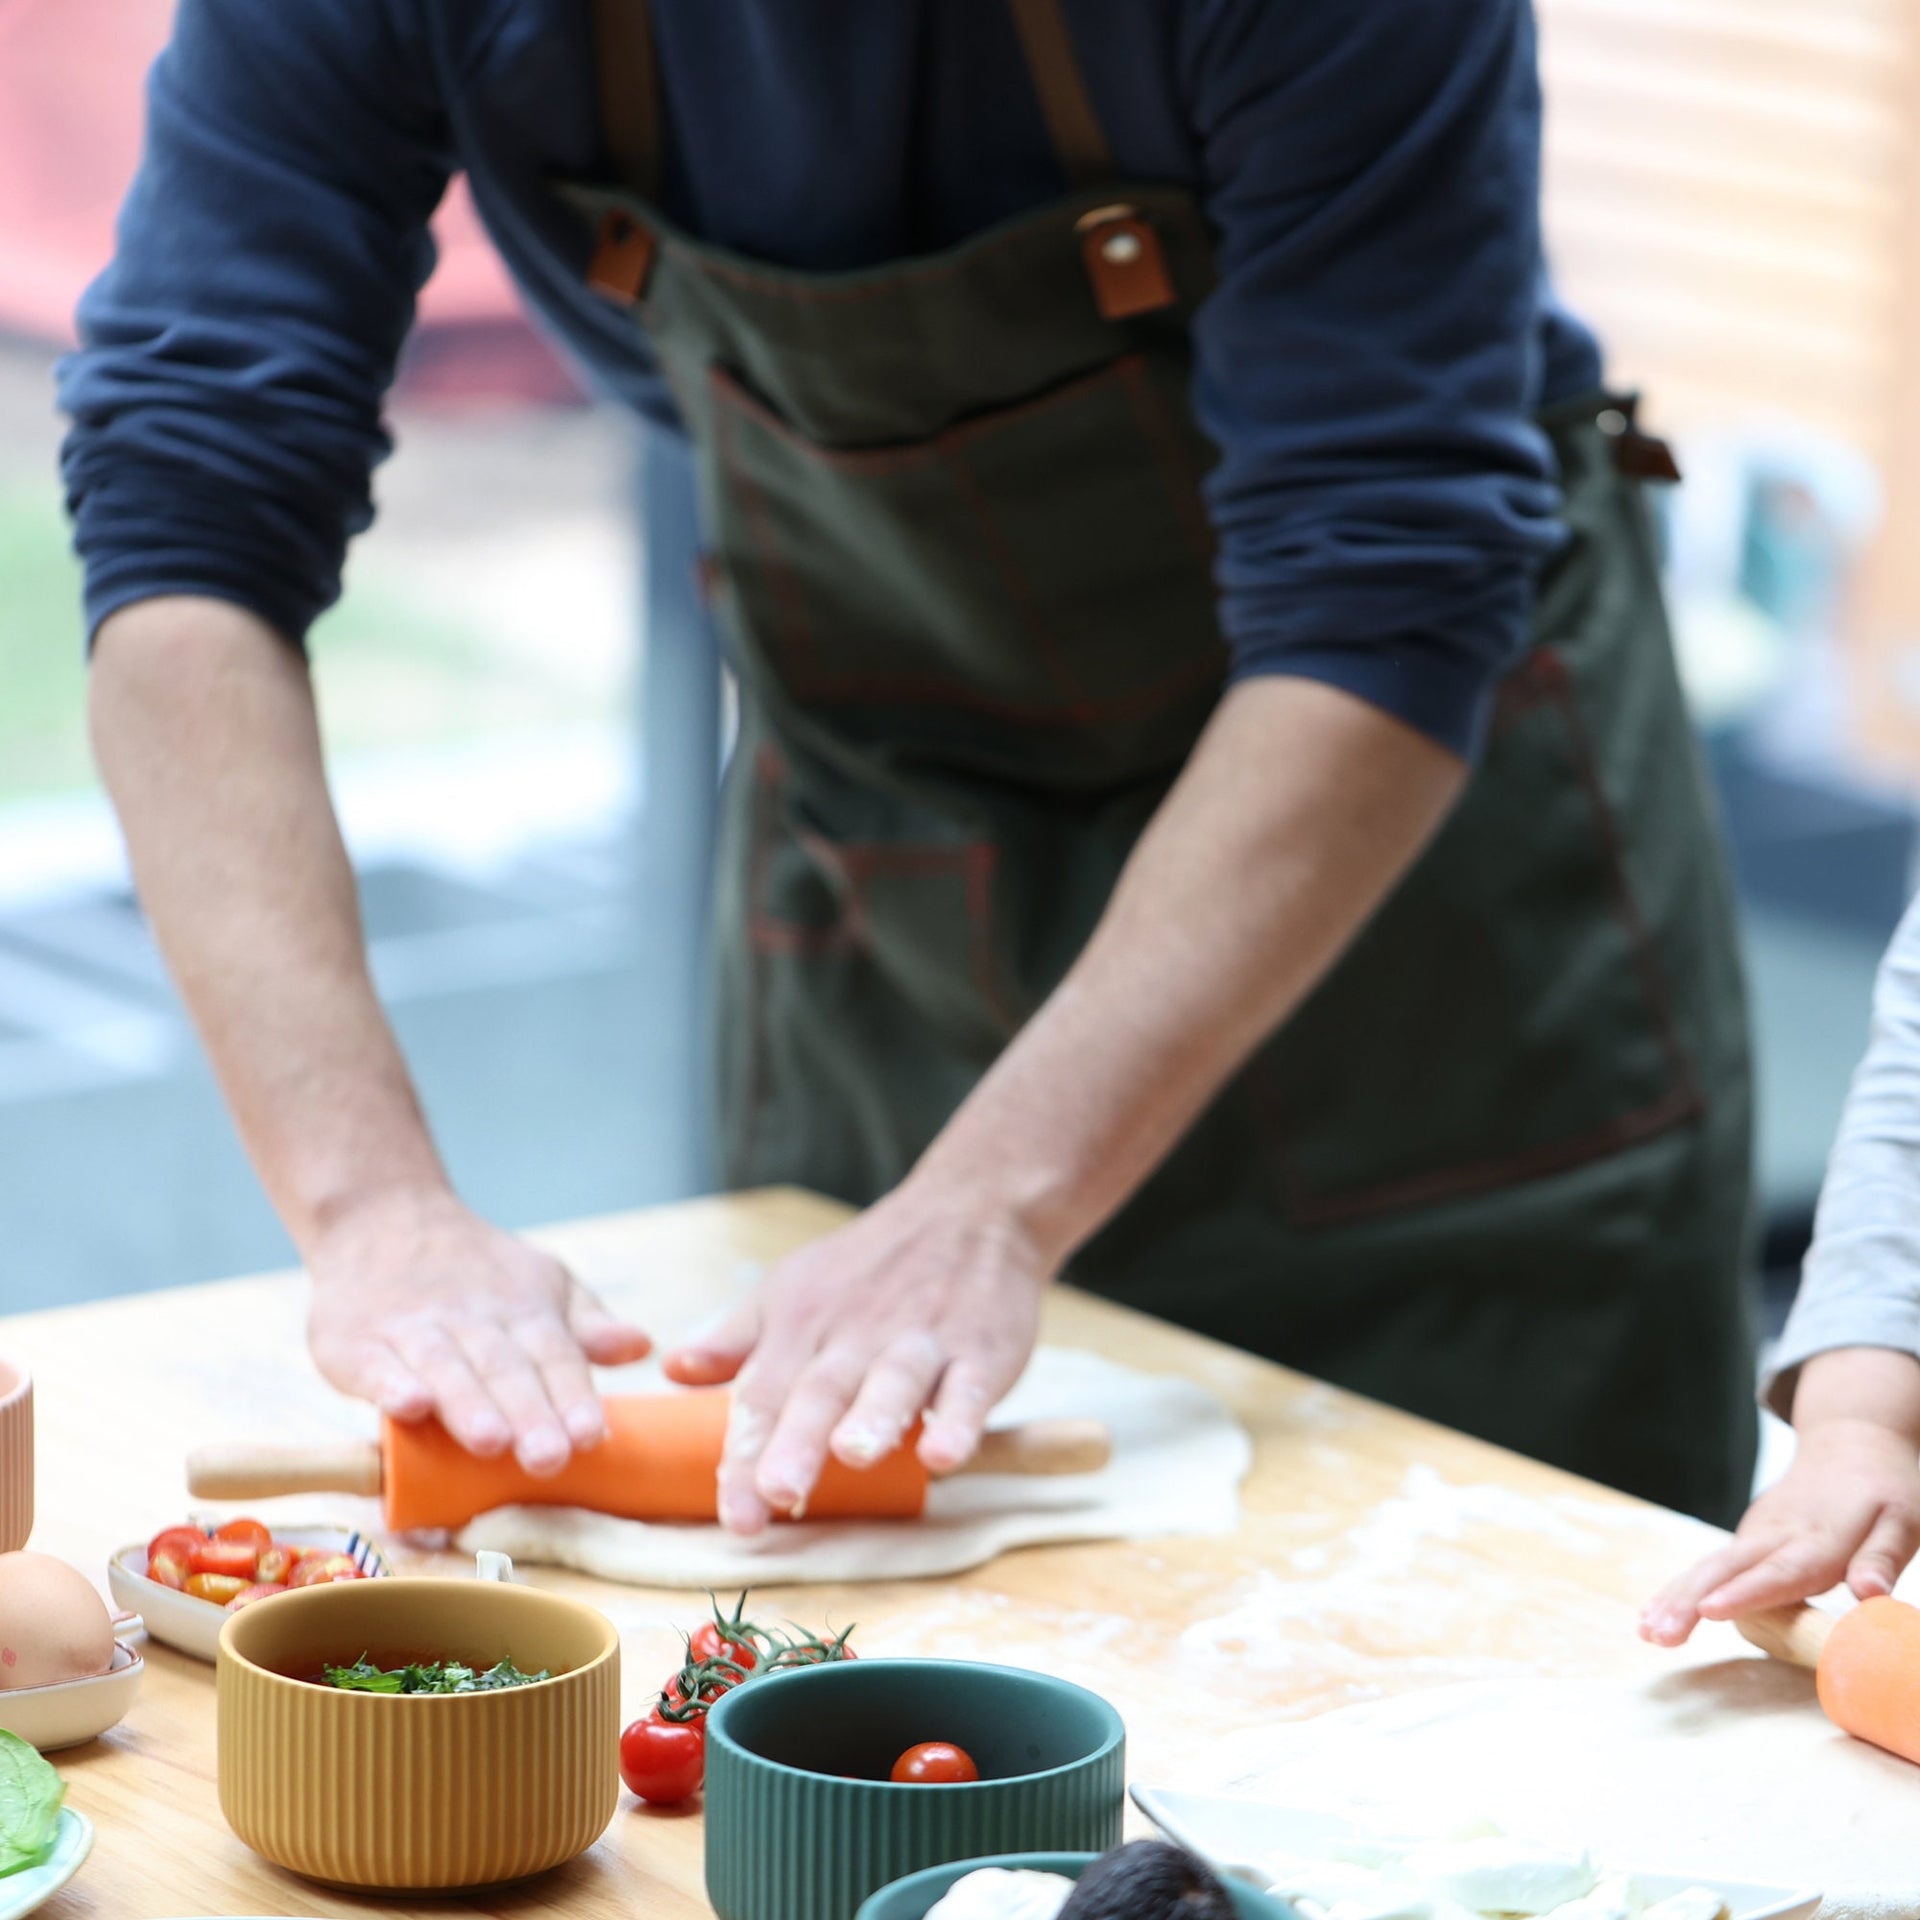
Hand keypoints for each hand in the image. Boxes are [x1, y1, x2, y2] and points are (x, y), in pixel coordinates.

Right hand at [305, 1186, 652, 1475]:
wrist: (384, 1217)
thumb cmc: (479, 1271)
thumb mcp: (544, 1283)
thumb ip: (588, 1325)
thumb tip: (642, 1346)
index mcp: (525, 1311)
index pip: (555, 1356)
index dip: (573, 1396)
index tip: (593, 1435)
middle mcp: (473, 1321)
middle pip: (505, 1370)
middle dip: (528, 1415)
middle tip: (550, 1457)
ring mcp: (413, 1331)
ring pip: (446, 1369)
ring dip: (468, 1406)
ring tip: (492, 1442)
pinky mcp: (355, 1342)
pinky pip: (374, 1365)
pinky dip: (389, 1384)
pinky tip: (407, 1407)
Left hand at [663, 1179, 1051, 1533]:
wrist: (970, 1211)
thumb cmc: (870, 1267)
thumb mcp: (794, 1288)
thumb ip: (738, 1337)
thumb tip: (673, 1370)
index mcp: (803, 1325)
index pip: (766, 1395)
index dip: (746, 1455)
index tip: (733, 1514)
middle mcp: (857, 1335)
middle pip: (822, 1392)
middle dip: (797, 1443)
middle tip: (775, 1493)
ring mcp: (921, 1341)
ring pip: (893, 1382)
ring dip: (873, 1418)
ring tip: (853, 1456)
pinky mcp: (980, 1350)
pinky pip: (969, 1387)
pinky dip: (958, 1420)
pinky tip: (944, 1455)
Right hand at [1641, 1413, 1919, 1646]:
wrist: (1850, 1442)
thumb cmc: (1882, 1488)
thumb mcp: (1901, 1520)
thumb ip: (1882, 1558)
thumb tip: (1870, 1594)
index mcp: (1818, 1537)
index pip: (1779, 1570)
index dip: (1746, 1593)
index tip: (1709, 1611)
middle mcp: (1776, 1534)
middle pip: (1725, 1569)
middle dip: (1688, 1601)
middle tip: (1658, 1634)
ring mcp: (1756, 1533)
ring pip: (1709, 1567)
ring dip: (1675, 1597)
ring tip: (1647, 1631)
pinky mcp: (1747, 1537)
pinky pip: (1712, 1566)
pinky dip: (1682, 1588)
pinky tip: (1658, 1614)